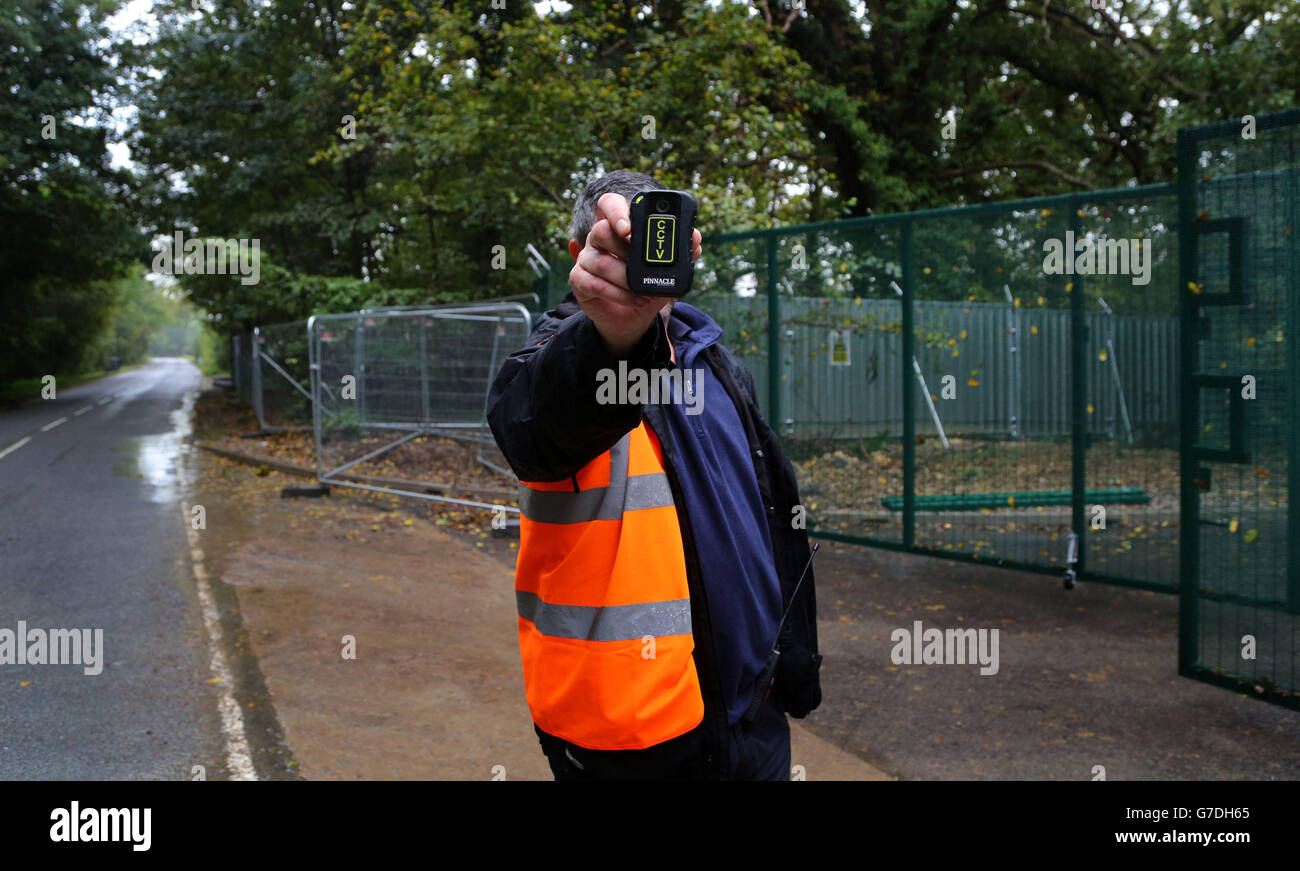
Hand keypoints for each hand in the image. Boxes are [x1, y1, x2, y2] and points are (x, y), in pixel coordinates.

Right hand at [569, 192, 702, 357]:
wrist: (632, 317)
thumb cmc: (647, 286)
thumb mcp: (667, 269)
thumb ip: (681, 252)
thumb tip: (696, 238)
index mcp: (619, 226)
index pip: (609, 204)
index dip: (617, 212)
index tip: (629, 229)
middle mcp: (598, 238)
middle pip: (601, 230)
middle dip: (624, 249)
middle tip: (642, 264)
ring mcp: (586, 258)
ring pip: (601, 261)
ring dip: (626, 278)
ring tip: (645, 290)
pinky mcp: (580, 280)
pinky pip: (595, 284)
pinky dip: (619, 294)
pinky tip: (636, 300)